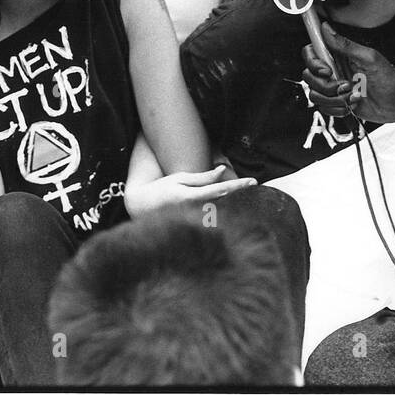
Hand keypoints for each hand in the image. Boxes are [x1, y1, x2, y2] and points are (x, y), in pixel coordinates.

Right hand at [125, 165, 256, 218]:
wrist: (140, 207)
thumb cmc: (160, 189)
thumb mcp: (180, 178)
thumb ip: (203, 177)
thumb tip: (223, 170)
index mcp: (191, 196)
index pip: (221, 190)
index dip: (238, 185)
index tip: (253, 181)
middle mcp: (195, 210)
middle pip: (225, 202)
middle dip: (240, 194)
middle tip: (254, 183)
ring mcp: (193, 219)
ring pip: (220, 211)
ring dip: (233, 203)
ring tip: (245, 192)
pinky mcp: (192, 224)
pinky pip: (212, 216)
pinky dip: (222, 209)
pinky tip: (231, 205)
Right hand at [302, 22, 394, 123]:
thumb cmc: (388, 76)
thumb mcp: (368, 57)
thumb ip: (345, 44)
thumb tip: (325, 27)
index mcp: (336, 56)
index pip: (310, 54)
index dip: (313, 64)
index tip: (327, 71)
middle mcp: (332, 71)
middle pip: (308, 77)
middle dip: (327, 86)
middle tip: (347, 85)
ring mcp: (333, 88)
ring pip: (315, 96)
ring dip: (335, 99)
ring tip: (354, 96)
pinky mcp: (336, 104)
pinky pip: (324, 109)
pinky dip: (338, 109)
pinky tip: (353, 105)